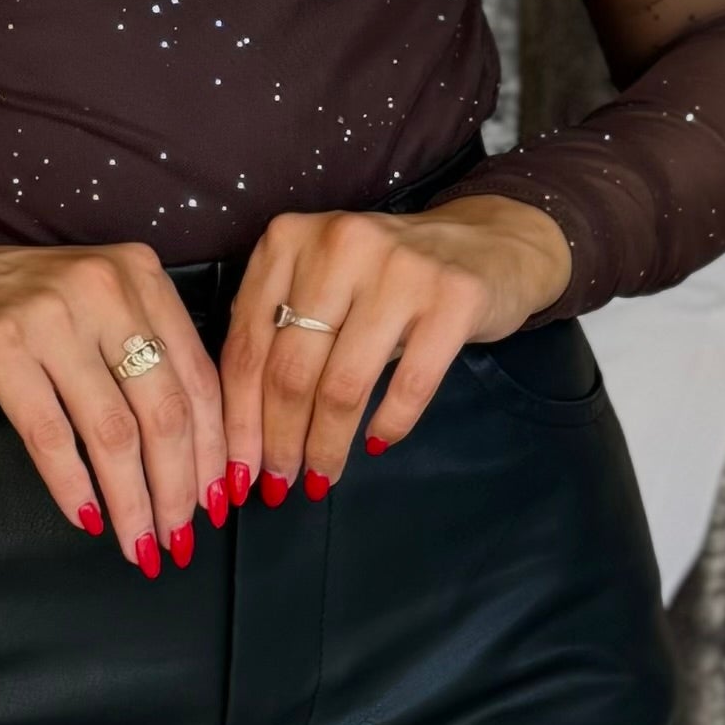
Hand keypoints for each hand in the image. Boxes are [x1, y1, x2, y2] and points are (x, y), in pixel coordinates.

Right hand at [0, 211, 227, 569]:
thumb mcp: (83, 307)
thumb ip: (137, 350)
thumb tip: (192, 447)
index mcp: (136, 273)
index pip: (197, 375)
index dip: (213, 448)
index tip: (219, 501)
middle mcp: (101, 286)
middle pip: (164, 407)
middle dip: (179, 486)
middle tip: (180, 539)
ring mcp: (47, 314)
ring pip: (113, 430)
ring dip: (132, 499)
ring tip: (140, 543)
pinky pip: (50, 435)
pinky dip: (73, 485)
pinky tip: (86, 518)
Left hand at [220, 195, 572, 501]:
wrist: (488, 243)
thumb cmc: (387, 277)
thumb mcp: (321, 285)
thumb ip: (279, 334)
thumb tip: (244, 435)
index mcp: (289, 240)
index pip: (248, 346)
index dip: (239, 419)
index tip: (236, 471)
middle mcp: (340, 245)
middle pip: (291, 371)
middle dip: (280, 441)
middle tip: (280, 484)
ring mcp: (400, 268)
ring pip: (343, 384)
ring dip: (328, 444)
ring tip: (322, 476)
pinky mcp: (454, 297)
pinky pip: (409, 384)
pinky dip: (388, 424)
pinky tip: (375, 443)